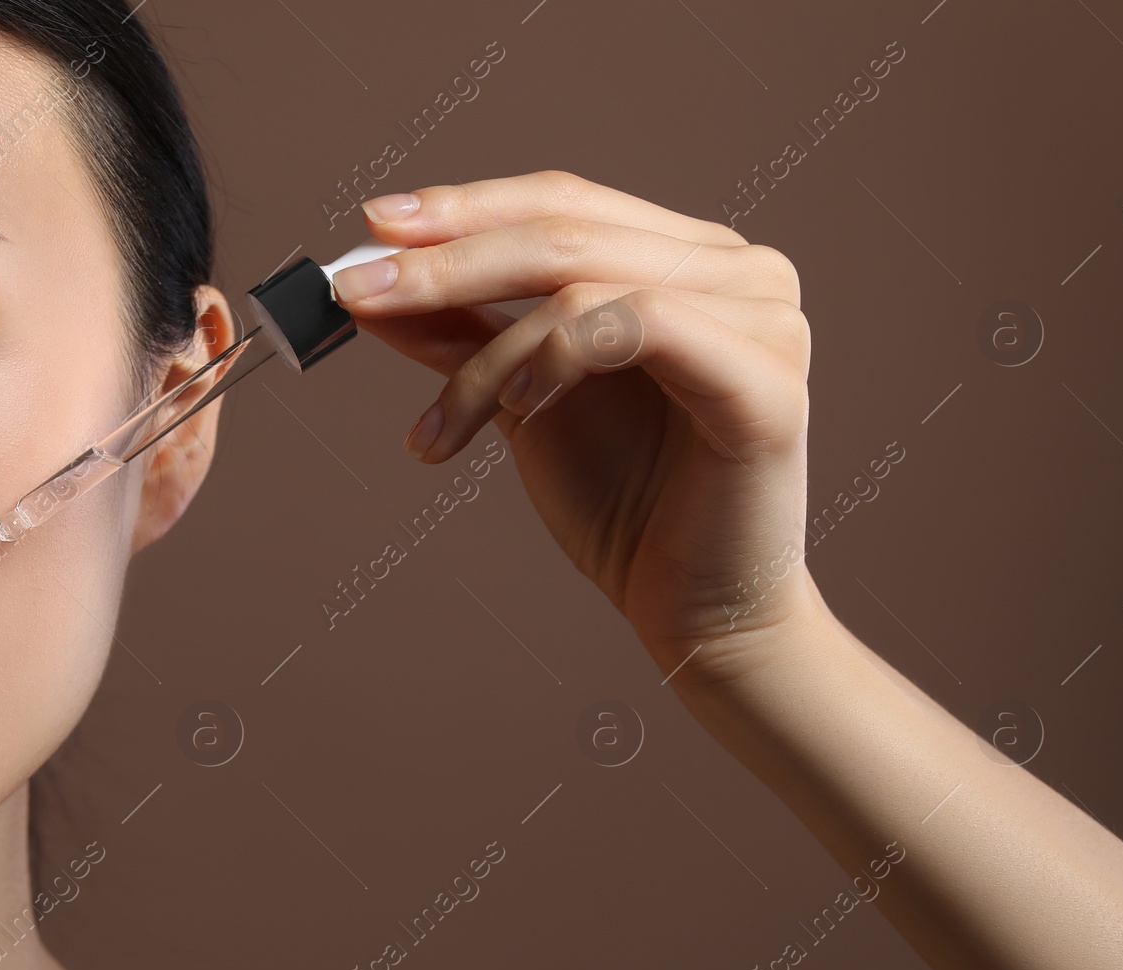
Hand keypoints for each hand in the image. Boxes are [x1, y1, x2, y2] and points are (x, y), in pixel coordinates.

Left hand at [331, 171, 820, 680]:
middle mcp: (738, 269)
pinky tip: (518, 411)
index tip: (371, 228)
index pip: (562, 202)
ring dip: (489, 352)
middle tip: (357, 291)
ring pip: (584, 281)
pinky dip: (558, 358)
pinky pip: (638, 324)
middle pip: (565, 229)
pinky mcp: (765, 377)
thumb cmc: (626, 508)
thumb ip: (463, 333)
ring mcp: (763, 316)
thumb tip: (373, 282)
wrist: (695, 613)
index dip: (464, 208)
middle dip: (446, 261)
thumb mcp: (523, 401)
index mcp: (689, 259)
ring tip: (439, 423)